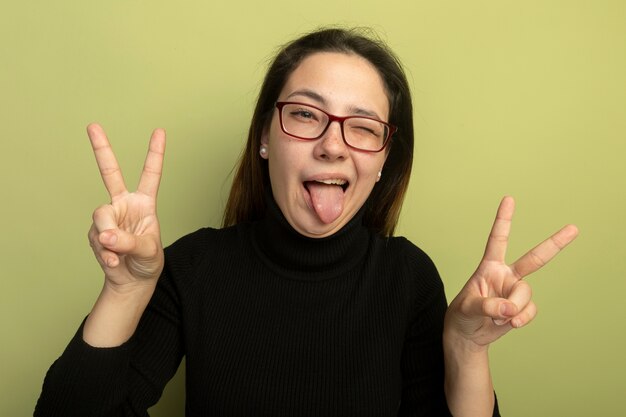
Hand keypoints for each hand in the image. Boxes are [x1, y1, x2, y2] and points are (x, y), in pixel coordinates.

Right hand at [86, 123, 165, 290]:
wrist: (132, 282)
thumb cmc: (148, 262)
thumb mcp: (148, 252)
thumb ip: (129, 242)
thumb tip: (105, 235)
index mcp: (145, 203)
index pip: (150, 175)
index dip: (155, 153)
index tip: (160, 131)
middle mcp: (124, 204)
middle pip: (109, 173)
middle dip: (101, 148)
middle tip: (92, 126)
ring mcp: (108, 217)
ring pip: (101, 217)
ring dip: (109, 240)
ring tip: (119, 256)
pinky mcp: (95, 232)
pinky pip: (96, 240)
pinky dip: (106, 254)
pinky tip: (114, 263)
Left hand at [444, 196, 578, 348]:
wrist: (468, 334)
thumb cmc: (462, 314)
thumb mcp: (467, 307)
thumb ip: (488, 306)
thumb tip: (511, 308)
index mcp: (489, 267)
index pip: (497, 240)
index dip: (504, 220)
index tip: (509, 199)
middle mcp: (506, 275)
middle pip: (534, 259)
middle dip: (555, 243)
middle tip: (574, 228)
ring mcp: (516, 291)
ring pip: (526, 293)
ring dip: (514, 307)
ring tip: (499, 316)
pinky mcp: (522, 307)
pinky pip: (530, 310)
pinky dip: (521, 318)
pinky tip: (510, 323)